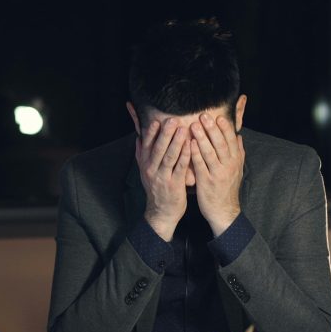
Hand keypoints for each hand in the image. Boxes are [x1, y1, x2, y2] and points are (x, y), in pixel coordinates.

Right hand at [135, 119, 190, 240]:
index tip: (156, 119)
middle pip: (158, 149)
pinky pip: (180, 168)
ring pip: (169, 157)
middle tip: (172, 120)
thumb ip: (142, 154)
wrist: (161, 212)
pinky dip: (185, 156)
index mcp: (145, 164)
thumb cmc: (157, 188)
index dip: (151, 132)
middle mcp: (151, 170)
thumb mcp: (146, 171)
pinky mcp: (174, 185)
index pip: (147, 145)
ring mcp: (163, 177)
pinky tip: (191, 146)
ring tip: (183, 129)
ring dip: (176, 142)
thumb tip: (138, 137)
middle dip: (165, 133)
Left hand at [190, 113, 244, 235]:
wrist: (224, 212)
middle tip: (203, 115)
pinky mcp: (207, 182)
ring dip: (202, 138)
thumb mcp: (237, 170)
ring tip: (194, 125)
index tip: (218, 116)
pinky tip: (189, 144)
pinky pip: (200, 165)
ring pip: (210, 152)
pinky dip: (195, 154)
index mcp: (236, 161)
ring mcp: (218, 174)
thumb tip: (239, 136)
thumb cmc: (227, 189)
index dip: (225, 128)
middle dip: (212, 128)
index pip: (231, 140)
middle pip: (221, 143)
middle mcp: (229, 166)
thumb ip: (239, 153)